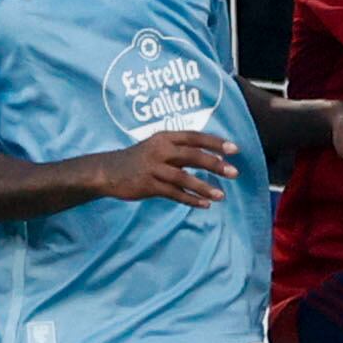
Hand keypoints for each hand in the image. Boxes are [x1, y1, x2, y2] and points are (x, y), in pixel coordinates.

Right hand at [98, 129, 236, 206]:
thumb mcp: (157, 146)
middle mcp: (160, 150)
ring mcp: (153, 168)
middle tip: (234, 173)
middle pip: (192, 155)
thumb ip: (180, 149)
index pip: (195, 137)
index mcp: (165, 137)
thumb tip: (211, 156)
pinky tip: (204, 205)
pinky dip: (190, 199)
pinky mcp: (148, 186)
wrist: (108, 171)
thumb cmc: (139, 159)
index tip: (234, 149)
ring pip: (183, 178)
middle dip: (215, 164)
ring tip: (221, 196)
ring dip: (204, 187)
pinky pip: (173, 193)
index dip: (215, 142)